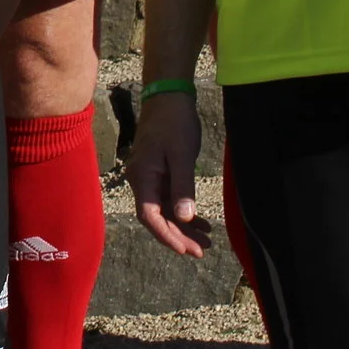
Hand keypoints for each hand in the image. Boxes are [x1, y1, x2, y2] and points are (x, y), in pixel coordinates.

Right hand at [129, 94, 211, 256]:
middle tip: (202, 250)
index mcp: (143, 177)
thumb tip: (184, 218)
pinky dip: (184, 212)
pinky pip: (170, 199)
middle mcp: (142, 181)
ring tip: (207, 240)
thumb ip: (182, 187)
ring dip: (184, 226)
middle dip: (179, 235)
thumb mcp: (181, 155)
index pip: (149, 216)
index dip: (167, 235)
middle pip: (157, 217)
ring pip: (165, 211)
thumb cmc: (174, 123)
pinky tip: (201, 221)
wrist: (169, 97)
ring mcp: (150, 178)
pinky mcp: (160, 173)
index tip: (185, 250)